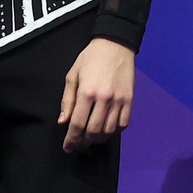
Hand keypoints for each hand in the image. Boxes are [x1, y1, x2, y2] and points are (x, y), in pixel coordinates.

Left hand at [58, 37, 136, 151]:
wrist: (115, 45)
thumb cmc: (90, 58)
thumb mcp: (72, 76)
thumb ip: (67, 100)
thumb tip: (63, 121)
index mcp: (86, 92)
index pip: (77, 124)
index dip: (71, 139)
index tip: (68, 148)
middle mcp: (103, 99)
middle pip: (93, 131)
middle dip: (84, 142)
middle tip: (79, 144)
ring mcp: (119, 100)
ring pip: (109, 130)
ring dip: (99, 138)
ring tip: (92, 138)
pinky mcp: (129, 100)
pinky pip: (123, 123)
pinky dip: (115, 131)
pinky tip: (107, 130)